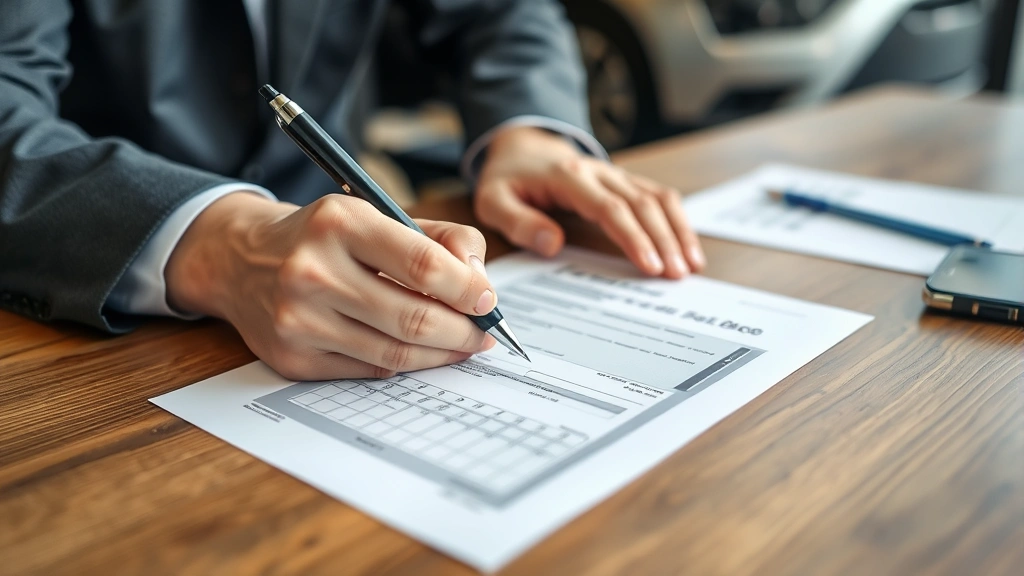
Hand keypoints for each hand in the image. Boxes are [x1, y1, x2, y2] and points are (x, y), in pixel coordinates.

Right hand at [165, 192, 496, 380]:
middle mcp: (313, 270)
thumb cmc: (325, 237)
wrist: (240, 260)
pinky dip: (402, 365)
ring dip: (440, 355)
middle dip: (463, 332)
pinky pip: (369, 371)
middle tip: (483, 336)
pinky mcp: (292, 358)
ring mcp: (298, 319)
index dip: (467, 289)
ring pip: (395, 354)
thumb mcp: (377, 215)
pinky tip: (416, 353)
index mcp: (339, 222)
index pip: (423, 264)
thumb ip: (441, 240)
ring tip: (460, 346)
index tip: (488, 301)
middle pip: (414, 318)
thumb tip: (481, 285)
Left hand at [474, 127, 704, 277]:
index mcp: (568, 177)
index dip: (633, 237)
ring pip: (658, 197)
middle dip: (664, 240)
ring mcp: (616, 175)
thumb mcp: (493, 200)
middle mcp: (599, 171)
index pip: (609, 208)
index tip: (650, 265)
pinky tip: (688, 247)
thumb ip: (518, 222)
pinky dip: (677, 220)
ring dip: (678, 230)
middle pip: (642, 204)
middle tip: (677, 274)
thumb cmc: (508, 179)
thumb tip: (552, 244)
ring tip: (691, 265)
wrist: (521, 147)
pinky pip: (660, 196)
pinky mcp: (626, 181)